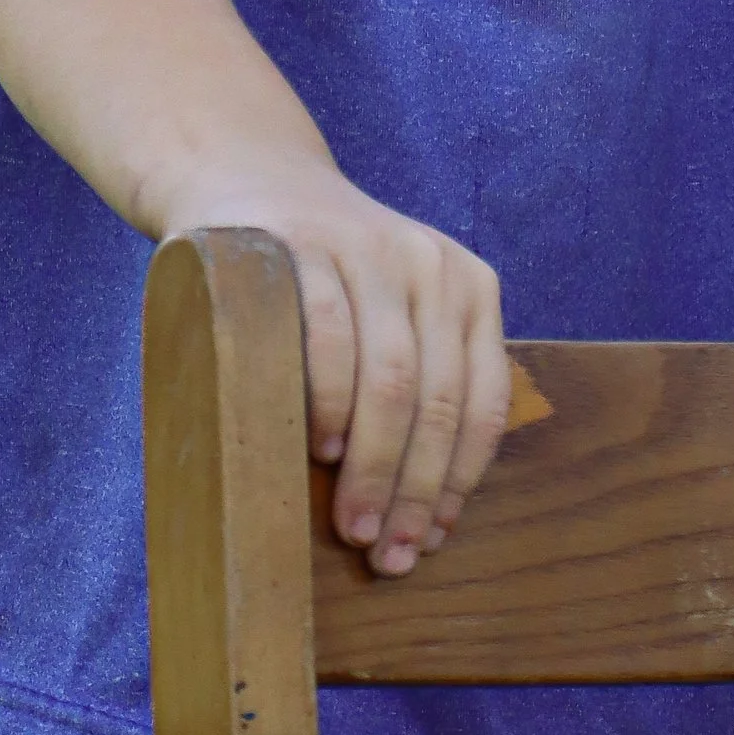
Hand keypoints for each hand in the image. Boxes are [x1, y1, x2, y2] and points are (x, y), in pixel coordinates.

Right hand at [165, 159, 509, 576]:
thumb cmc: (326, 278)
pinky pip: (330, 339)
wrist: (251, 179)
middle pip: (439, 401)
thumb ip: (418, 378)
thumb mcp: (392, 311)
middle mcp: (432, 265)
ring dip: (374, 466)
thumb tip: (425, 513)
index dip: (459, 481)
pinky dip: (329, 404)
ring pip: (391, 379)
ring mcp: (371, 249)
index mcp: (469, 288)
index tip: (435, 540)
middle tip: (389, 555)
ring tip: (354, 527)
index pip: (482, 403)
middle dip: (416, 490)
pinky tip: (319, 452)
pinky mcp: (308, 244)